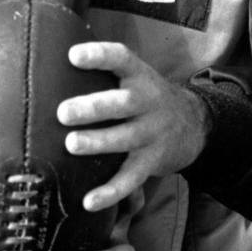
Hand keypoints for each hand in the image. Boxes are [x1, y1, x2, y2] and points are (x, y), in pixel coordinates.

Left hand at [58, 42, 210, 209]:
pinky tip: (88, 201)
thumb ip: (106, 68)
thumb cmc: (146, 97)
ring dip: (97, 143)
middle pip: (123, 103)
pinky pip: (130, 178)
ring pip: (125, 139)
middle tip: (63, 113)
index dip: (99, 55)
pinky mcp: (151, 162)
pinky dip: (110, 192)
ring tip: (71, 145)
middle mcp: (148, 102)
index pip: (121, 59)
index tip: (73, 55)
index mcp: (139, 76)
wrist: (194, 124)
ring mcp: (151, 133)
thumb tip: (58, 49)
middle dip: (93, 108)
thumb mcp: (135, 76)